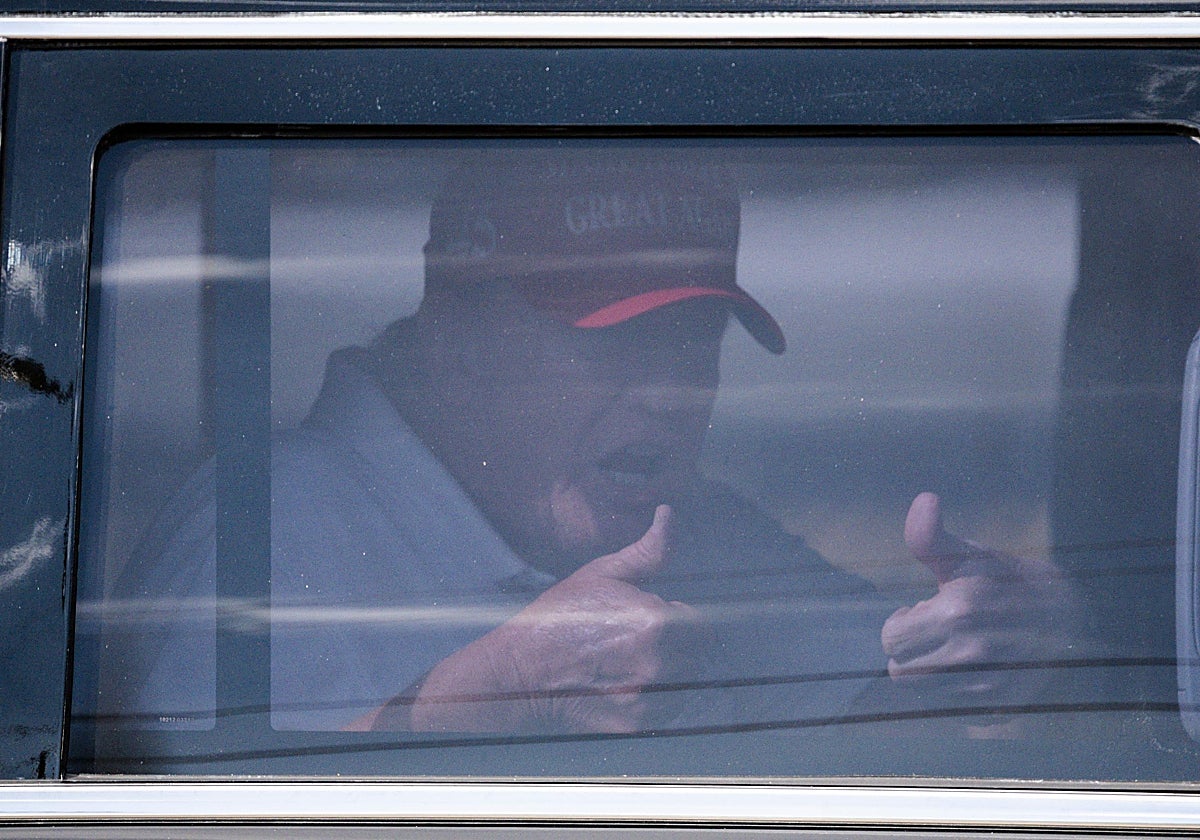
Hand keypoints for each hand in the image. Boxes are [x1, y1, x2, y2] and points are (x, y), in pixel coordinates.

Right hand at [406, 505, 697, 732]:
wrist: (519, 673)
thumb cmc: (558, 617)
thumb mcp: (602, 573)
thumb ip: (647, 549)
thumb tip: (668, 514)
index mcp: (657, 621)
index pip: (699, 623)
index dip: (674, 617)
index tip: (647, 619)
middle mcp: (660, 663)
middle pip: (696, 653)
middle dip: (674, 644)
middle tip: (632, 641)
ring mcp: (650, 698)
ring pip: (685, 681)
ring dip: (667, 672)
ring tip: (626, 663)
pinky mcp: (639, 725)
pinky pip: (669, 710)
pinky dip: (655, 699)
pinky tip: (621, 684)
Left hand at [881, 492, 1072, 708]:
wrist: (1071, 615)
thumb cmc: (1008, 580)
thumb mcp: (970, 554)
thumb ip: (932, 536)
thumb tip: (925, 499)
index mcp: (958, 612)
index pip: (892, 638)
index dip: (901, 623)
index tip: (920, 611)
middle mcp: (971, 654)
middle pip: (902, 671)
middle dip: (910, 650)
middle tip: (935, 631)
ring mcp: (987, 685)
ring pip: (923, 693)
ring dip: (929, 672)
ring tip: (952, 649)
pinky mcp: (1001, 708)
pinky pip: (951, 710)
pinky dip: (954, 694)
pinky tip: (970, 671)